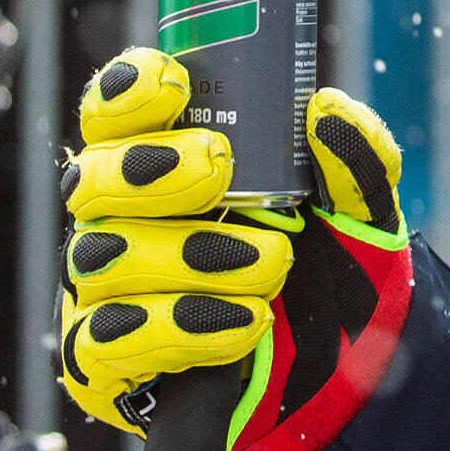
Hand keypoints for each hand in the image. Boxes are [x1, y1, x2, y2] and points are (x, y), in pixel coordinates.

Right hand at [56, 50, 411, 450]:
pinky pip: (103, 340)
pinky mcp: (104, 360)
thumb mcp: (358, 209)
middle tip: (218, 169)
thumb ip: (354, 157)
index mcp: (167, 162)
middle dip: (148, 168)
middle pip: (91, 179)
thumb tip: (325, 110)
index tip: (173, 85)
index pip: (116, 113)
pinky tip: (240, 322)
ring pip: (100, 257)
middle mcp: (122, 219)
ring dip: (187, 254)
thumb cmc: (329, 265)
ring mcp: (105, 289)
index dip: (128, 91)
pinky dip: (174, 327)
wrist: (339, 366)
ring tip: (269, 264)